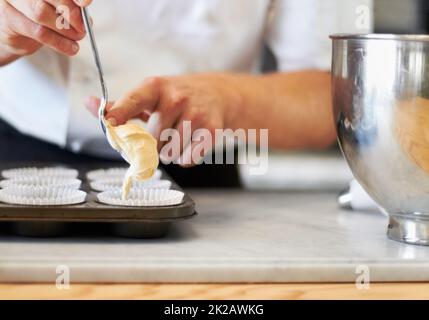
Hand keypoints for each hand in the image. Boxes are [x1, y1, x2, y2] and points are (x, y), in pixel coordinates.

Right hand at [0, 0, 91, 60]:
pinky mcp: (10, 20)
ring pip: (41, 13)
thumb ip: (71, 6)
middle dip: (72, 13)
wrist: (16, 34)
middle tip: (83, 28)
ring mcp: (12, 1)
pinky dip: (60, 43)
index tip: (85, 3)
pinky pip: (39, 32)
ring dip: (66, 30)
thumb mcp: (58, 9)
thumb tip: (85, 9)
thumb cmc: (38, 17)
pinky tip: (71, 48)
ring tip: (77, 38)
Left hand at [86, 74, 241, 165]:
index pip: (133, 101)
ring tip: (179, 135)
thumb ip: (121, 105)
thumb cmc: (177, 96)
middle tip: (165, 132)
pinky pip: (187, 160)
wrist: (219, 94)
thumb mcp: (151, 95)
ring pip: (169, 153)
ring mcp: (195, 114)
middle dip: (155, 143)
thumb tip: (90, 104)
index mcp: (155, 87)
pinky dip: (186, 158)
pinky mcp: (210, 131)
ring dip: (171, 152)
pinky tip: (192, 142)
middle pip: (151, 140)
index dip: (120, 113)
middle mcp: (175, 98)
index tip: (110, 122)